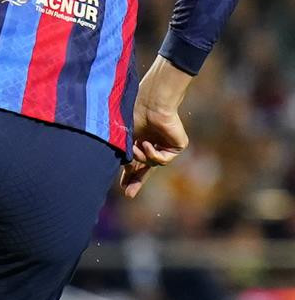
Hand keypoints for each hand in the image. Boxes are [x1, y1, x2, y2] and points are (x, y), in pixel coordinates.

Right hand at [121, 56, 192, 197]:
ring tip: (136, 147)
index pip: (134, 161)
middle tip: (128, 194)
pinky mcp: (177, 146)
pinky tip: (148, 144)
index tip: (123, 188)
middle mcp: (152, 143)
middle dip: (136, 181)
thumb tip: (124, 170)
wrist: (151, 104)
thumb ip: (125, 154)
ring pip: (152, 164)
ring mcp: (165, 145)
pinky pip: (163, 160)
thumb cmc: (134, 114)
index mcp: (139, 140)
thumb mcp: (124, 138)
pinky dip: (154, 155)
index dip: (129, 175)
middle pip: (145, 168)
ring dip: (141, 158)